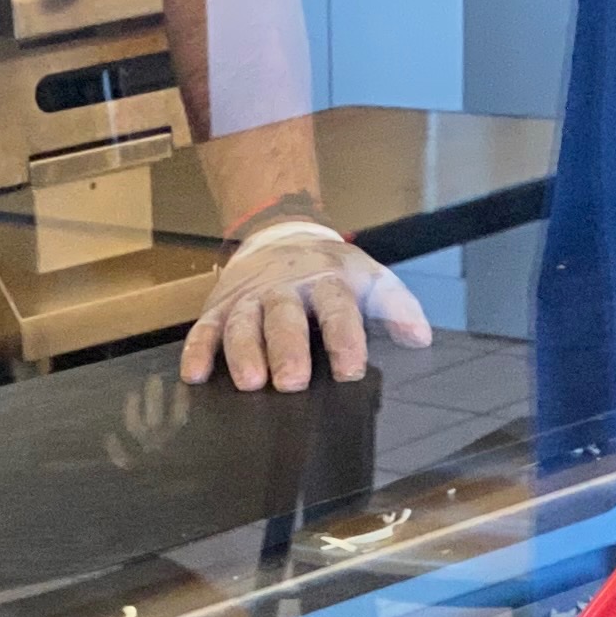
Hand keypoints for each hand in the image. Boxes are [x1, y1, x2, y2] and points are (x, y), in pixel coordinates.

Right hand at [180, 220, 434, 390]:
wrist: (281, 234)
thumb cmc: (328, 270)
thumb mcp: (367, 277)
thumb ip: (396, 306)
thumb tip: (419, 338)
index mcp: (325, 282)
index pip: (337, 309)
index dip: (344, 339)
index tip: (350, 370)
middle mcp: (284, 289)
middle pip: (284, 318)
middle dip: (287, 349)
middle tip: (292, 381)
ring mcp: (248, 298)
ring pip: (242, 323)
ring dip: (243, 353)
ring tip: (251, 382)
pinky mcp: (218, 308)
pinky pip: (204, 328)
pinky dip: (197, 350)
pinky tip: (195, 374)